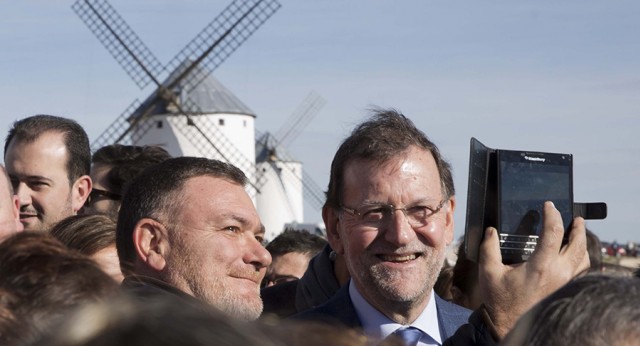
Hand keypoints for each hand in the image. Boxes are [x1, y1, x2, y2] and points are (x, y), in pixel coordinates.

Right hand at [478, 201, 588, 338]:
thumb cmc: (501, 301)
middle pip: (578, 244)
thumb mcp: (488, 272)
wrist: (510, 324)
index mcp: (541, 265)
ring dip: (582, 243)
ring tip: (578, 233)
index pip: (554, 232)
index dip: (552, 215)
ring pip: (583, 258)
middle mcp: (559, 273)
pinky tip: (575, 256)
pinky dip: (582, 259)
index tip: (549, 206)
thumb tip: (491, 231)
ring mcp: (565, 283)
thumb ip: (489, 248)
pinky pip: (582, 271)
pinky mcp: (566, 290)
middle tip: (575, 218)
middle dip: (577, 227)